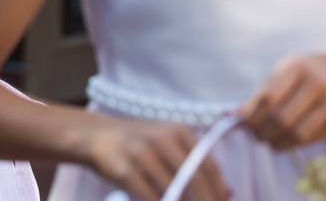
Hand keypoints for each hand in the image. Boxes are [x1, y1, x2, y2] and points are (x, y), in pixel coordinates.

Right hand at [90, 116, 229, 200]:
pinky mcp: (124, 170)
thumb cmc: (140, 146)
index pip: (208, 166)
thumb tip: (229, 193)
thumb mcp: (169, 145)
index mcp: (178, 132)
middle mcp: (161, 139)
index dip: (218, 192)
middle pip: (194, 179)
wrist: (97, 136)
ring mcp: (141, 153)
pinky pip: (150, 197)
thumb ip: (195, 165)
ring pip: (173, 190)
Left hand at [240, 54, 325, 149]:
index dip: (252, 113)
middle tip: (252, 134)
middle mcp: (319, 84)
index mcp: (298, 67)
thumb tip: (233, 115)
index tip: (242, 122)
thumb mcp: (284, 72)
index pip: (268, 97)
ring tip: (265, 140)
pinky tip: (280, 143)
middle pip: (282, 118)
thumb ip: (261, 92)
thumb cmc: (304, 73)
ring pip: (297, 133)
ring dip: (275, 141)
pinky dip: (290, 144)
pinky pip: (310, 139)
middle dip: (262, 130)